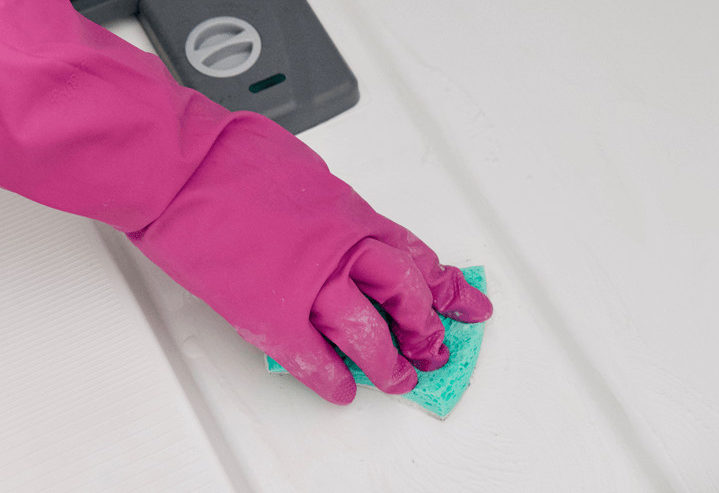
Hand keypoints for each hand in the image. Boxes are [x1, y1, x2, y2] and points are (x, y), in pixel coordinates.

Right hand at [129, 112, 492, 403]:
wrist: (182, 167)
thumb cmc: (233, 155)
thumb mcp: (305, 173)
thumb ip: (331, 207)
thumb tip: (343, 225)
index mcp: (351, 213)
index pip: (415, 258)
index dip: (445, 287)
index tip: (466, 304)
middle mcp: (341, 250)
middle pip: (404, 297)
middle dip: (425, 329)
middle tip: (436, 349)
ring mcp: (309, 284)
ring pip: (368, 332)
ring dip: (389, 363)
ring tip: (400, 380)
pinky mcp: (270, 313)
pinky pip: (313, 357)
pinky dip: (331, 378)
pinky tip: (343, 391)